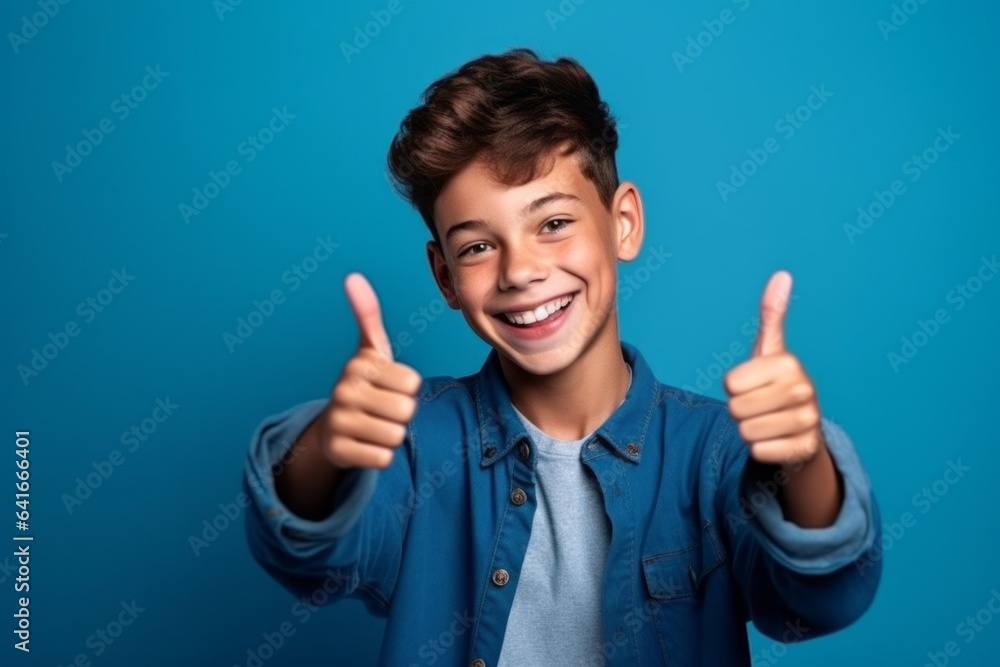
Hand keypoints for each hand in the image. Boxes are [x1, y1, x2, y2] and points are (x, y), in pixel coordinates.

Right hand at [319, 273, 421, 469]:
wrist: (332, 429)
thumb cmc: (363, 386)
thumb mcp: (370, 351)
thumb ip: (367, 315)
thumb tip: (353, 277)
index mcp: (358, 364)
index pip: (412, 382)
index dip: (406, 388)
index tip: (386, 385)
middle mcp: (343, 390)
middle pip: (406, 410)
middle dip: (401, 414)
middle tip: (381, 409)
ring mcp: (338, 421)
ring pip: (396, 435)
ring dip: (391, 435)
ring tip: (372, 426)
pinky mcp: (338, 451)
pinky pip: (383, 458)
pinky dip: (379, 455)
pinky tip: (364, 444)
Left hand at [723, 271, 824, 467]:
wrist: (803, 428)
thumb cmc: (776, 383)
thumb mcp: (769, 349)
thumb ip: (771, 314)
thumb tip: (781, 275)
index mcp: (789, 364)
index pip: (730, 383)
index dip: (734, 386)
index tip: (753, 383)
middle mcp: (804, 390)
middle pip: (735, 408)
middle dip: (740, 409)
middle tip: (759, 405)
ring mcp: (808, 422)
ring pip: (745, 432)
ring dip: (749, 430)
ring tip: (767, 421)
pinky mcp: (805, 449)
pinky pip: (759, 452)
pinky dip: (761, 450)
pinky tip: (776, 440)